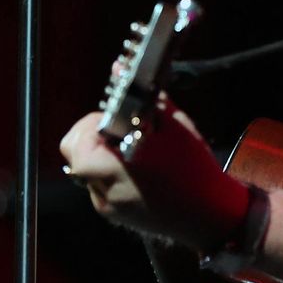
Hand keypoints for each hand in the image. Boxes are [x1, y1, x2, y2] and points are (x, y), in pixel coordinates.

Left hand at [59, 98, 250, 251]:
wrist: (209, 213)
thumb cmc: (194, 169)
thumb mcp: (175, 126)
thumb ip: (145, 97)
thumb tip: (119, 69)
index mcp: (115, 166)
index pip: (79, 138)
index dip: (94, 121)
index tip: (116, 117)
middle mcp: (105, 188)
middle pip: (73, 154)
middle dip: (89, 137)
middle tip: (116, 130)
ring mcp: (107, 204)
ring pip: (83, 170)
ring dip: (99, 154)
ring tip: (130, 150)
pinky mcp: (113, 214)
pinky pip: (98, 186)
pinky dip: (108, 172)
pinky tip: (136, 169)